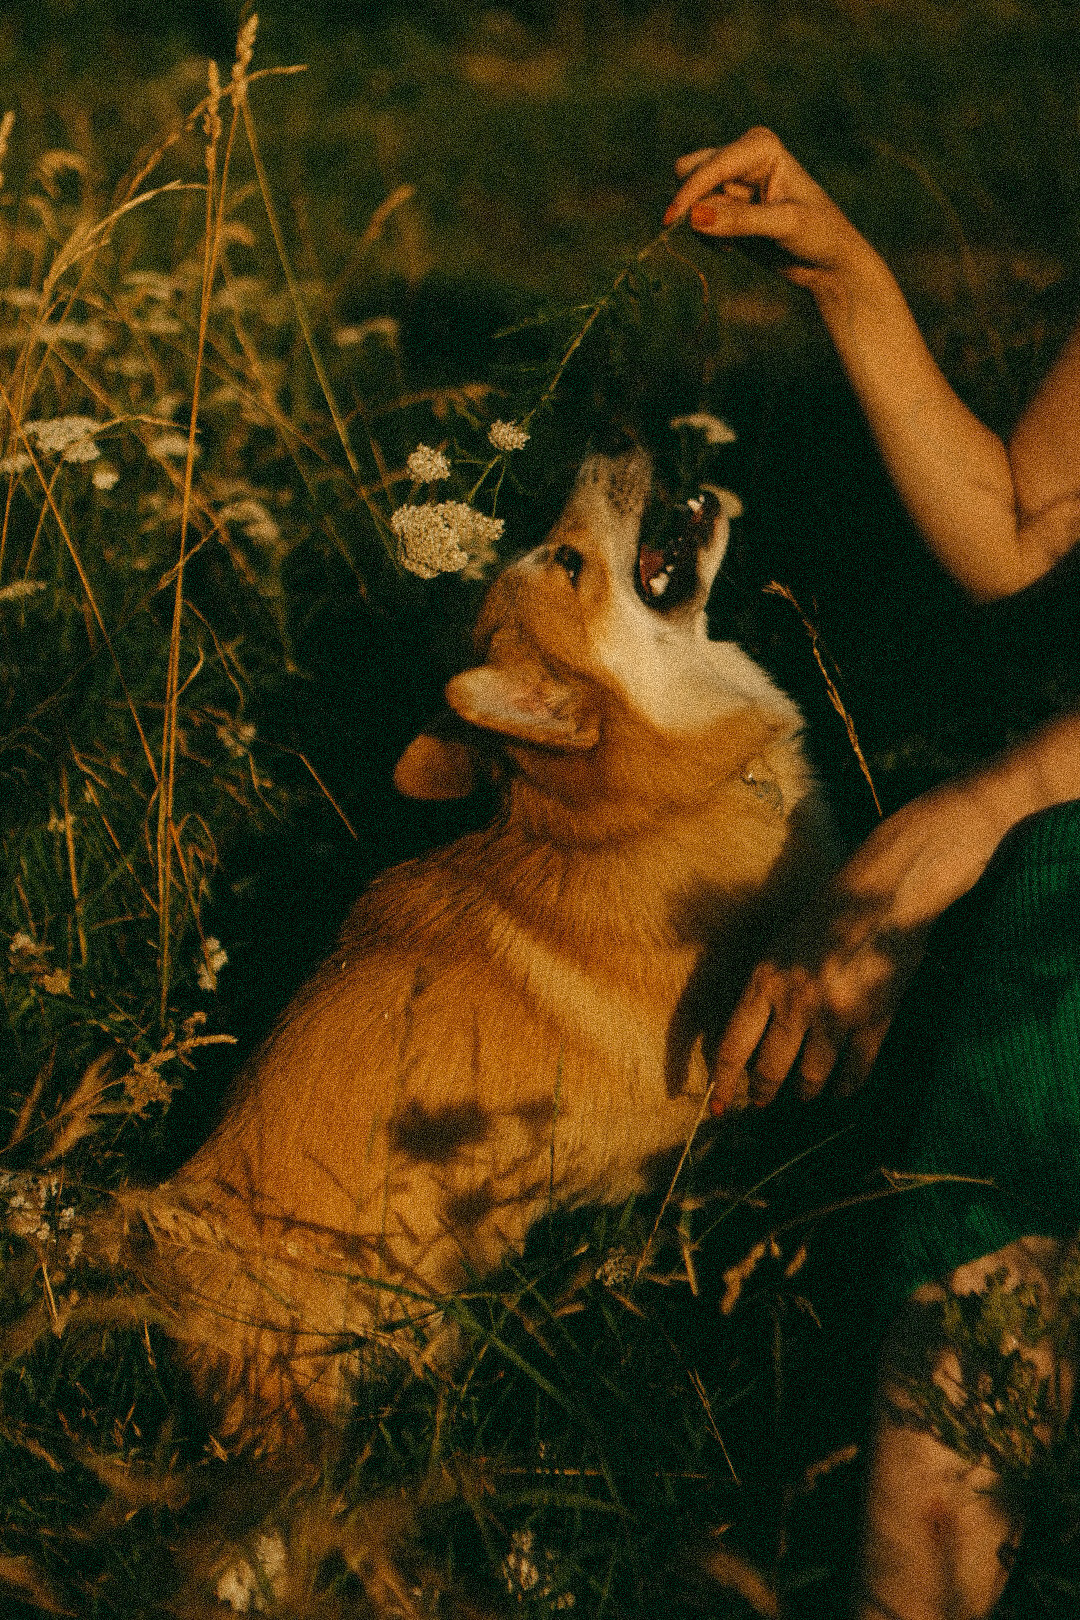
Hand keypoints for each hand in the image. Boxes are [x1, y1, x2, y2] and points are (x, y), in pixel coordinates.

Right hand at [664, 127, 873, 295]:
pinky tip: (732, 247)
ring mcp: (732, 181)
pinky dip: (706, 235)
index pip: (711, 165)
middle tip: (711, 234)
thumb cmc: (819, 234)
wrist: (828, 261)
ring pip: (692, 197)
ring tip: (733, 243)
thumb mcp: (784, 225)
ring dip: (702, 224)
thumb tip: (694, 218)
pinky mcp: (726, 206)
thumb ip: (739, 221)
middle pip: (691, 170)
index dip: (690, 192)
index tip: (671, 221)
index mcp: (760, 147)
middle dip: (694, 203)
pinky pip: (695, 217)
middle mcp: (743, 156)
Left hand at [711, 779, 1009, 1111]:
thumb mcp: (777, 947)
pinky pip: (855, 1072)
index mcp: (764, 981)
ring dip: (804, 1093)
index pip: (733, 1048)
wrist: (883, 896)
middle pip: (769, 1070)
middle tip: (762, 1104)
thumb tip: (745, 1041)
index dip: (725, 1085)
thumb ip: (762, 992)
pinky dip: (845, 1089)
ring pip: (811, 1079)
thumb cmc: (827, 915)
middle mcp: (795, 1003)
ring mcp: (836, 1016)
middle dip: (763, 1094)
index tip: (721, 1109)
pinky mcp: (873, 1022)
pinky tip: (839, 1094)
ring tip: (803, 1096)